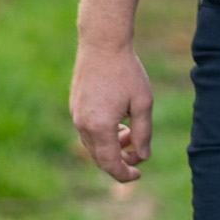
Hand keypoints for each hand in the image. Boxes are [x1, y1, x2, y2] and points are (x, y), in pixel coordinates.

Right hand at [70, 40, 153, 182]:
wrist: (102, 43)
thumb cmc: (127, 71)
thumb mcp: (143, 102)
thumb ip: (143, 133)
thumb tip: (142, 156)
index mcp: (99, 127)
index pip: (110, 163)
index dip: (124, 174)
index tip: (138, 175)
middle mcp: (82, 125)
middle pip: (100, 157)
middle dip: (120, 160)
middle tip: (139, 153)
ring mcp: (75, 115)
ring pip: (93, 144)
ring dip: (112, 146)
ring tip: (131, 132)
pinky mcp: (75, 106)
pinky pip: (88, 131)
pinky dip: (103, 135)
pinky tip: (119, 122)